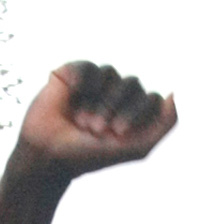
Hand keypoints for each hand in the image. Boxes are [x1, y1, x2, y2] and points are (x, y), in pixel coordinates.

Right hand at [12, 61, 176, 180]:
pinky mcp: (73, 74)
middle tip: (96, 130)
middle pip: (132, 84)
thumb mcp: (138, 147)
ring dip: (97, 102)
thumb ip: (166, 124)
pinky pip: (90, 67)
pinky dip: (83, 82)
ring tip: (82, 122)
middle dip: (115, 108)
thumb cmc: (90, 156)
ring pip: (111, 74)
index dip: (136, 113)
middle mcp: (116, 96)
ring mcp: (95, 84)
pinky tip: (72, 95)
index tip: (117, 134)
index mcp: (133, 112)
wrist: (48, 155)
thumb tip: (175, 93)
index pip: (151, 98)